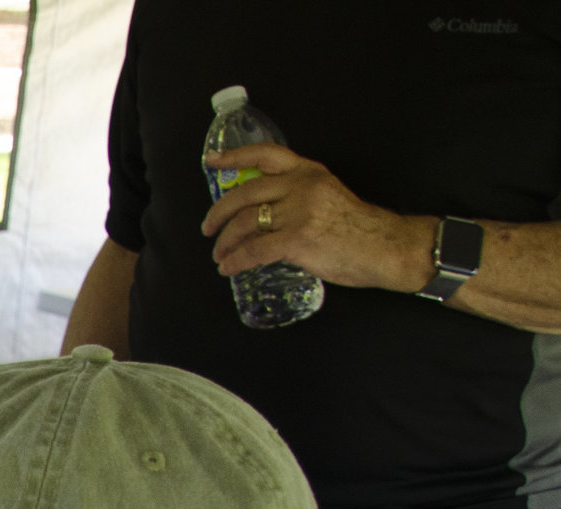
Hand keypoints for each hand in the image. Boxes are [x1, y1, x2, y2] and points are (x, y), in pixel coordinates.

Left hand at [200, 145, 434, 291]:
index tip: (212, 162)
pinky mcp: (297, 239)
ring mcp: (299, 212)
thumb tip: (262, 216)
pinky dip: (234, 261)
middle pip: (245, 194)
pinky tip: (228, 268)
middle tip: (208, 227)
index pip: (266, 155)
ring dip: (225, 242)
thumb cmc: (358, 229)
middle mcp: (302, 186)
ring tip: (219, 254)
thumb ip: (296, 199)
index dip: (235, 157)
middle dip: (218, 213)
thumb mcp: (327, 198)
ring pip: (245, 223)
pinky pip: (253, 250)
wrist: (386, 247)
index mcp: (309, 172)